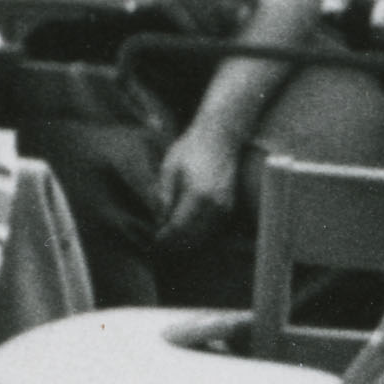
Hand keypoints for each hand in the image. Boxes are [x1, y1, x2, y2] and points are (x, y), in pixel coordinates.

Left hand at [159, 104, 254, 240]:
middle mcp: (213, 204)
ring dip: (188, 242)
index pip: (178, 227)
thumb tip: (160, 221)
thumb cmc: (191, 149)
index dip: (165, 238)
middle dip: (175, 244)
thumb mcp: (169, 169)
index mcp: (196, 195)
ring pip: (203, 237)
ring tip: (172, 241)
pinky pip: (213, 229)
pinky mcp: (229, 207)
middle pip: (192, 237)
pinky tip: (187, 232)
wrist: (220, 136)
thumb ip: (164, 197)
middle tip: (161, 246)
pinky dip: (199, 234)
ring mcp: (224, 207)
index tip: (155, 241)